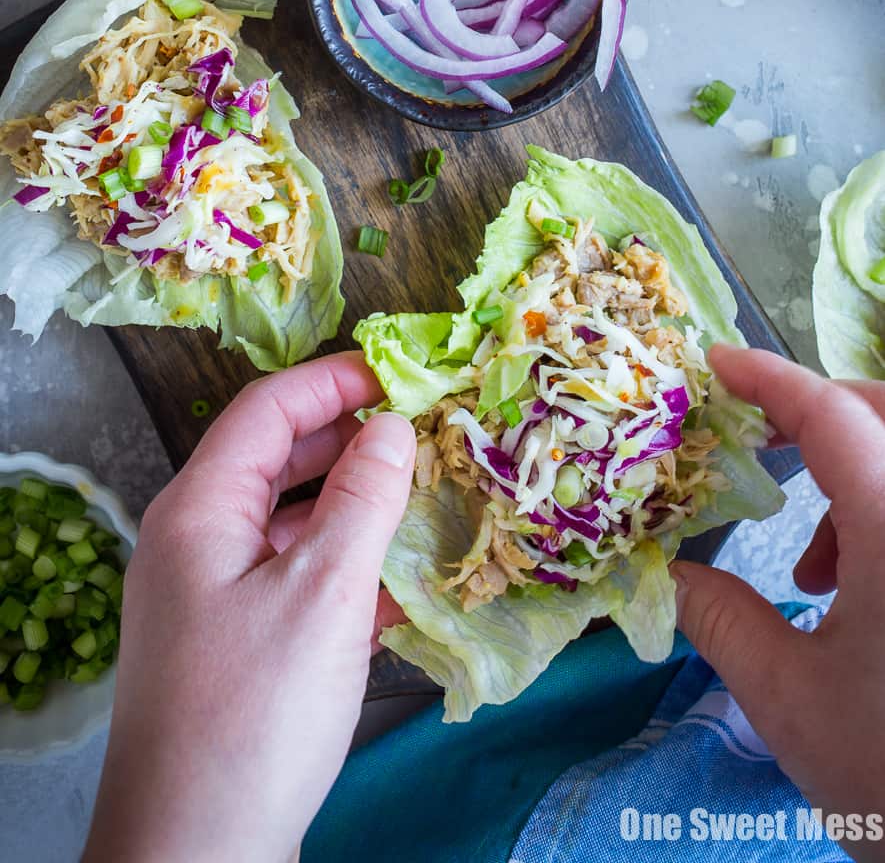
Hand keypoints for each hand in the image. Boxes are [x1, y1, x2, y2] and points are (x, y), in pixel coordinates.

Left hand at [84, 351, 414, 862]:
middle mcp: (196, 541)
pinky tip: (402, 580)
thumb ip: (362, 500)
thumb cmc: (255, 715)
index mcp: (199, 510)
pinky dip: (344, 566)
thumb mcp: (323, 594)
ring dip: (353, 505)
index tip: (402, 373)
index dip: (333, 380)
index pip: (266, 409)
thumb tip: (391, 426)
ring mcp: (212, 595)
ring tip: (424, 494)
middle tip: (423, 429)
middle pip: (276, 459)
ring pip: (289, 522)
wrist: (196, 854)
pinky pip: (293, 578)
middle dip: (349, 439)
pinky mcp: (234, 643)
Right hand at [671, 345, 884, 860]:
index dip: (768, 378)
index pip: (832, 416)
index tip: (714, 363)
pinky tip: (858, 589)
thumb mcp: (788, 698)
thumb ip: (720, 617)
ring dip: (858, 475)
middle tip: (760, 446)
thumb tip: (665, 574)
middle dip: (822, 415)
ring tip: (812, 559)